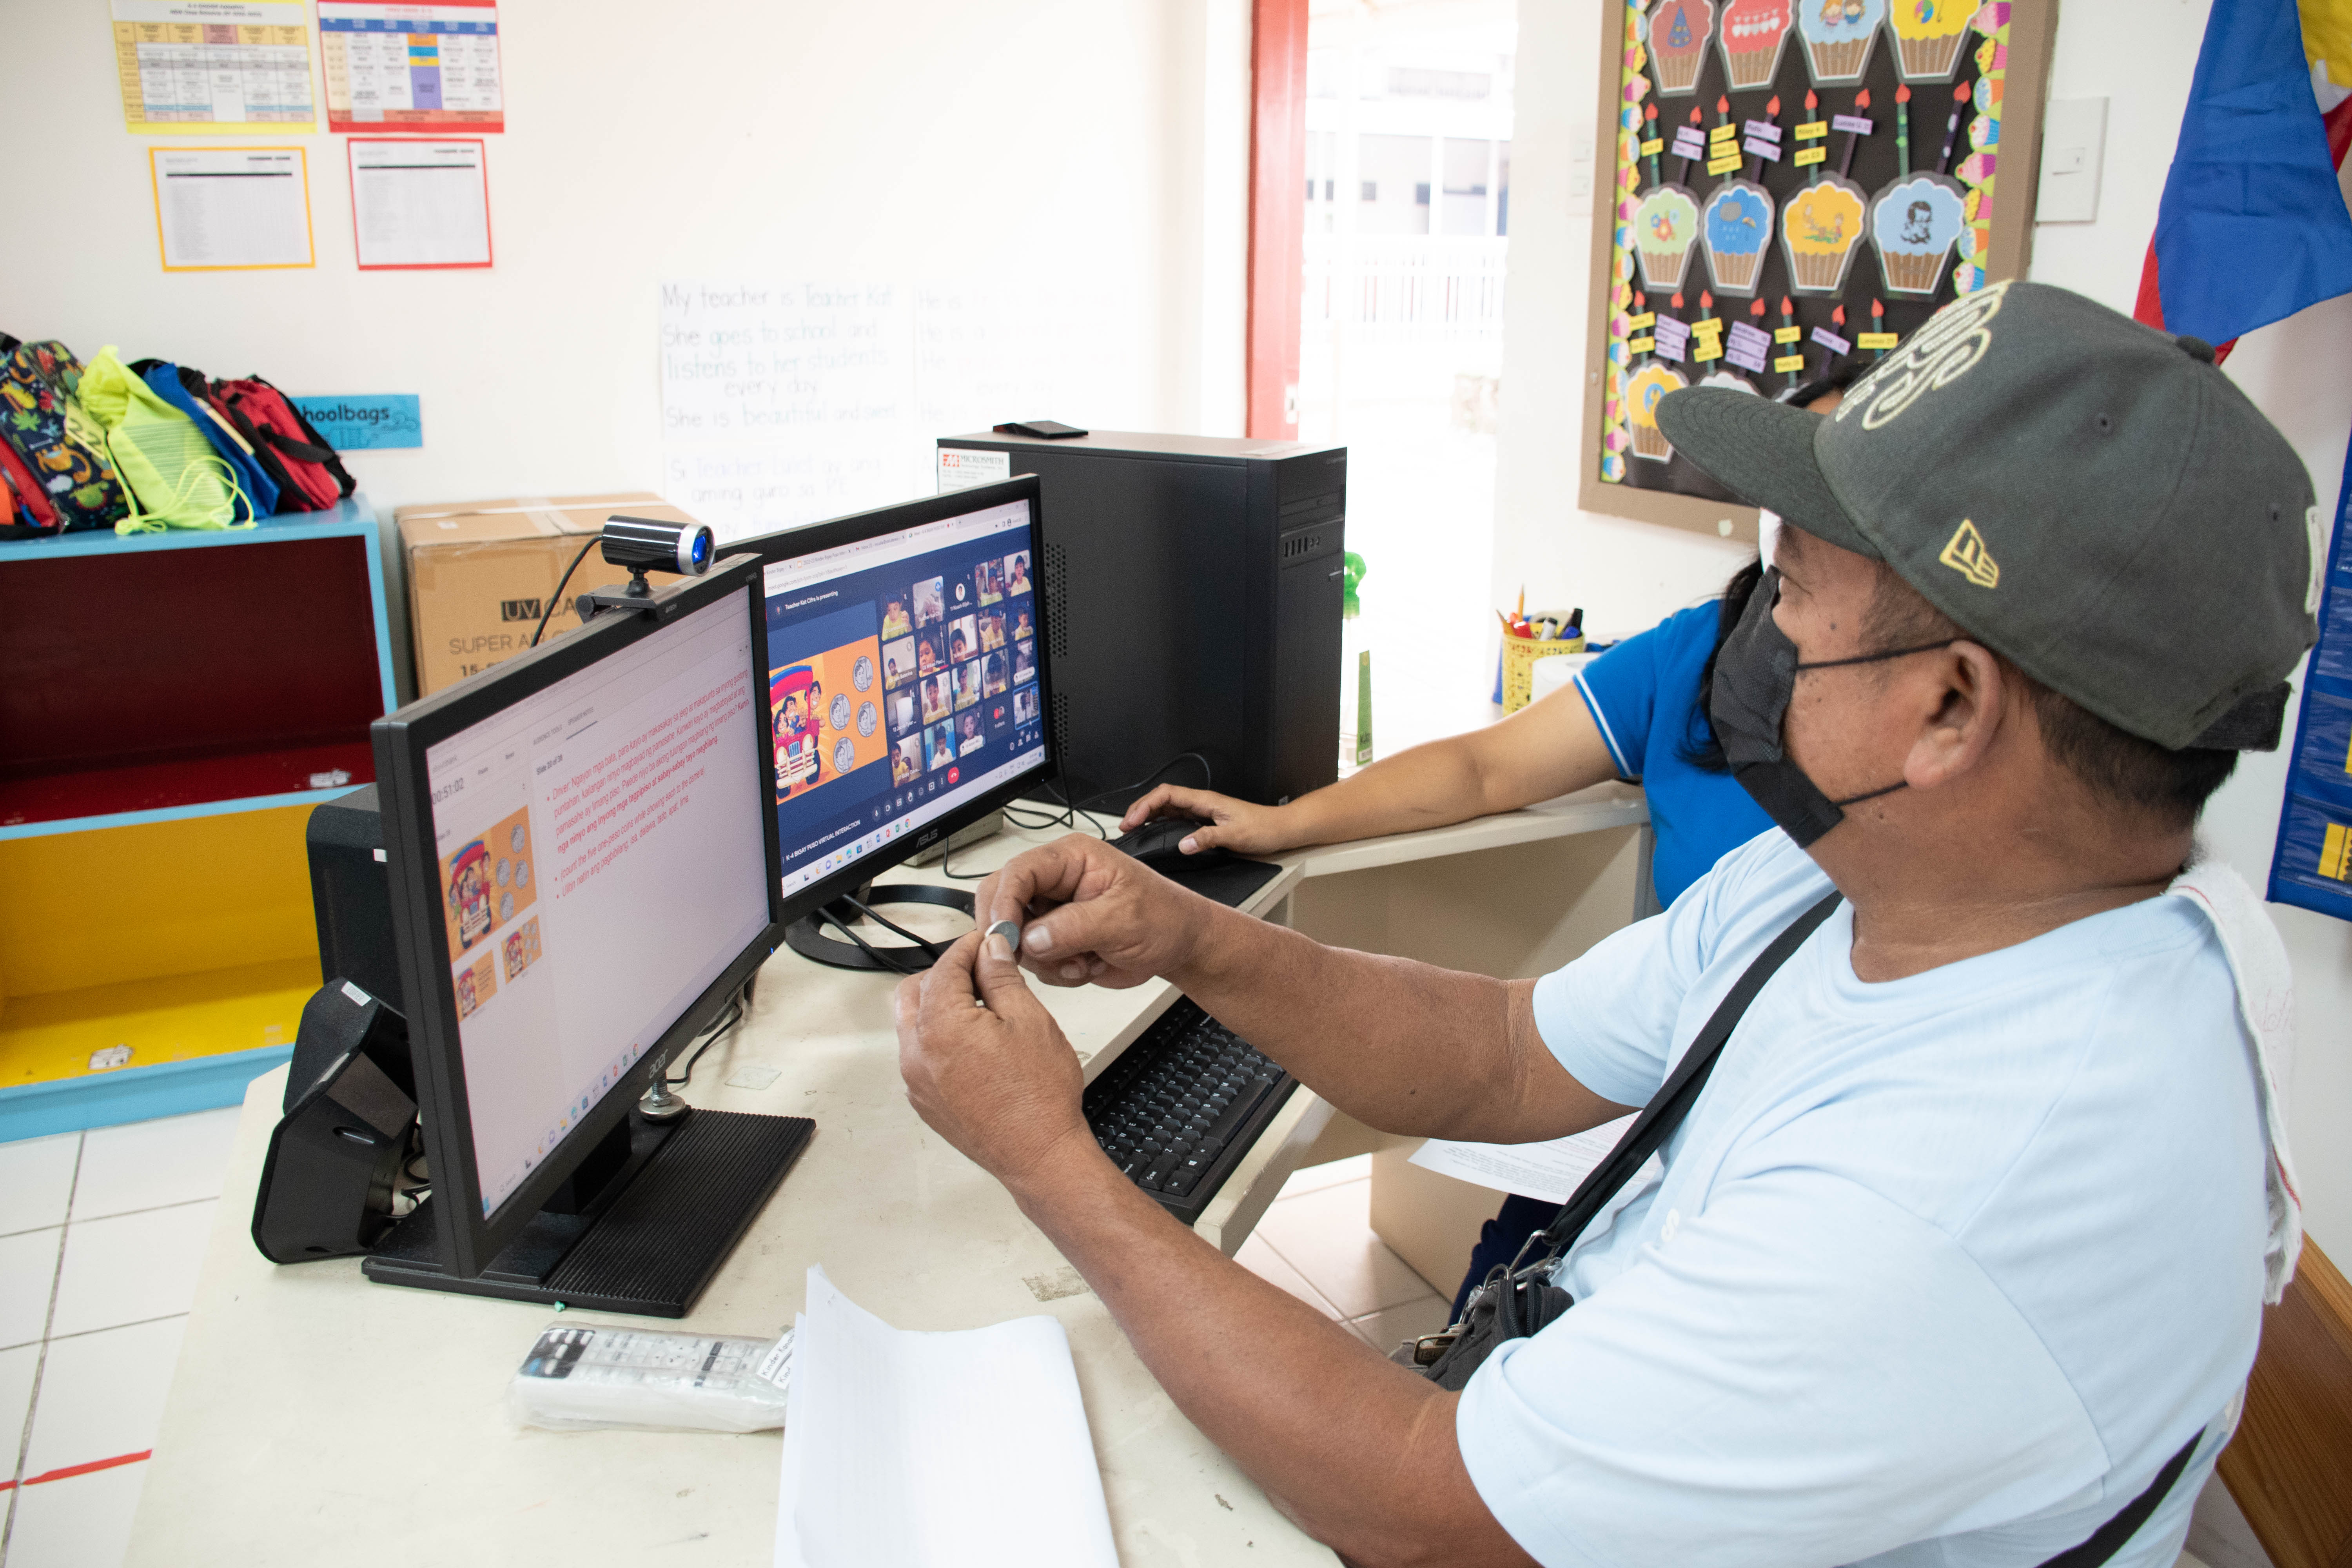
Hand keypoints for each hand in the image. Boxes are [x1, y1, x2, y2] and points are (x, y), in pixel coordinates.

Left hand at [894, 929, 1098, 1190]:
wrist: (1039, 1155)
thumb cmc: (1039, 1096)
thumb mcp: (1029, 1019)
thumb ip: (1001, 978)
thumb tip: (990, 950)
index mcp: (940, 1026)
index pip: (944, 967)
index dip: (968, 948)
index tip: (986, 942)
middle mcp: (917, 1053)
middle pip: (915, 991)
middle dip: (946, 974)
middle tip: (982, 972)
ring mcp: (916, 1081)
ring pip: (913, 1024)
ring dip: (938, 1007)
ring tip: (982, 1009)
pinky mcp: (924, 1101)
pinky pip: (919, 1056)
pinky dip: (938, 1039)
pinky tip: (974, 1043)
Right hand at [976, 833, 1216, 989]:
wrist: (1180, 945)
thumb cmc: (1164, 917)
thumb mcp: (1124, 918)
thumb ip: (1074, 926)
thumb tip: (1029, 939)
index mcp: (1071, 858)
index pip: (1018, 872)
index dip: (1004, 903)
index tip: (1005, 937)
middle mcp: (1055, 882)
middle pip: (1002, 900)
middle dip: (1017, 935)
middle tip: (1038, 957)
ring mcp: (1053, 912)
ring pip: (1015, 937)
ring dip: (1045, 960)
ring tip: (1085, 961)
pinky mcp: (1055, 940)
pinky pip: (1033, 960)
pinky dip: (1056, 972)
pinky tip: (1087, 966)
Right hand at [1119, 784, 1301, 855]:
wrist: (1281, 829)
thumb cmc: (1263, 828)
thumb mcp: (1236, 835)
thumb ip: (1208, 838)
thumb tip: (1183, 844)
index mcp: (1206, 800)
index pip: (1167, 795)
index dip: (1146, 805)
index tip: (1133, 820)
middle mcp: (1201, 803)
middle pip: (1162, 799)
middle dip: (1141, 809)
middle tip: (1125, 826)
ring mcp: (1202, 812)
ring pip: (1167, 808)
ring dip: (1148, 816)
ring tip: (1133, 829)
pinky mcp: (1205, 822)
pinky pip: (1177, 818)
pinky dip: (1161, 823)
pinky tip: (1154, 833)